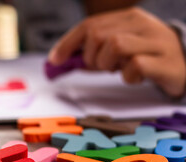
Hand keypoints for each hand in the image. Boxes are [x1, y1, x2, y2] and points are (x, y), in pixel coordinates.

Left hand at [48, 7, 185, 97]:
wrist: (185, 64)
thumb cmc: (146, 56)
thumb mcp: (118, 50)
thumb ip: (93, 51)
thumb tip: (64, 59)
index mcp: (128, 17)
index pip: (89, 25)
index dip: (68, 43)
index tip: (55, 59)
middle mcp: (142, 24)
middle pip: (98, 35)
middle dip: (90, 56)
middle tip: (100, 66)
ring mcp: (156, 41)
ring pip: (115, 45)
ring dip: (107, 64)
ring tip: (118, 70)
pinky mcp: (166, 62)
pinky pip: (135, 66)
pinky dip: (127, 76)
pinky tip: (133, 77)